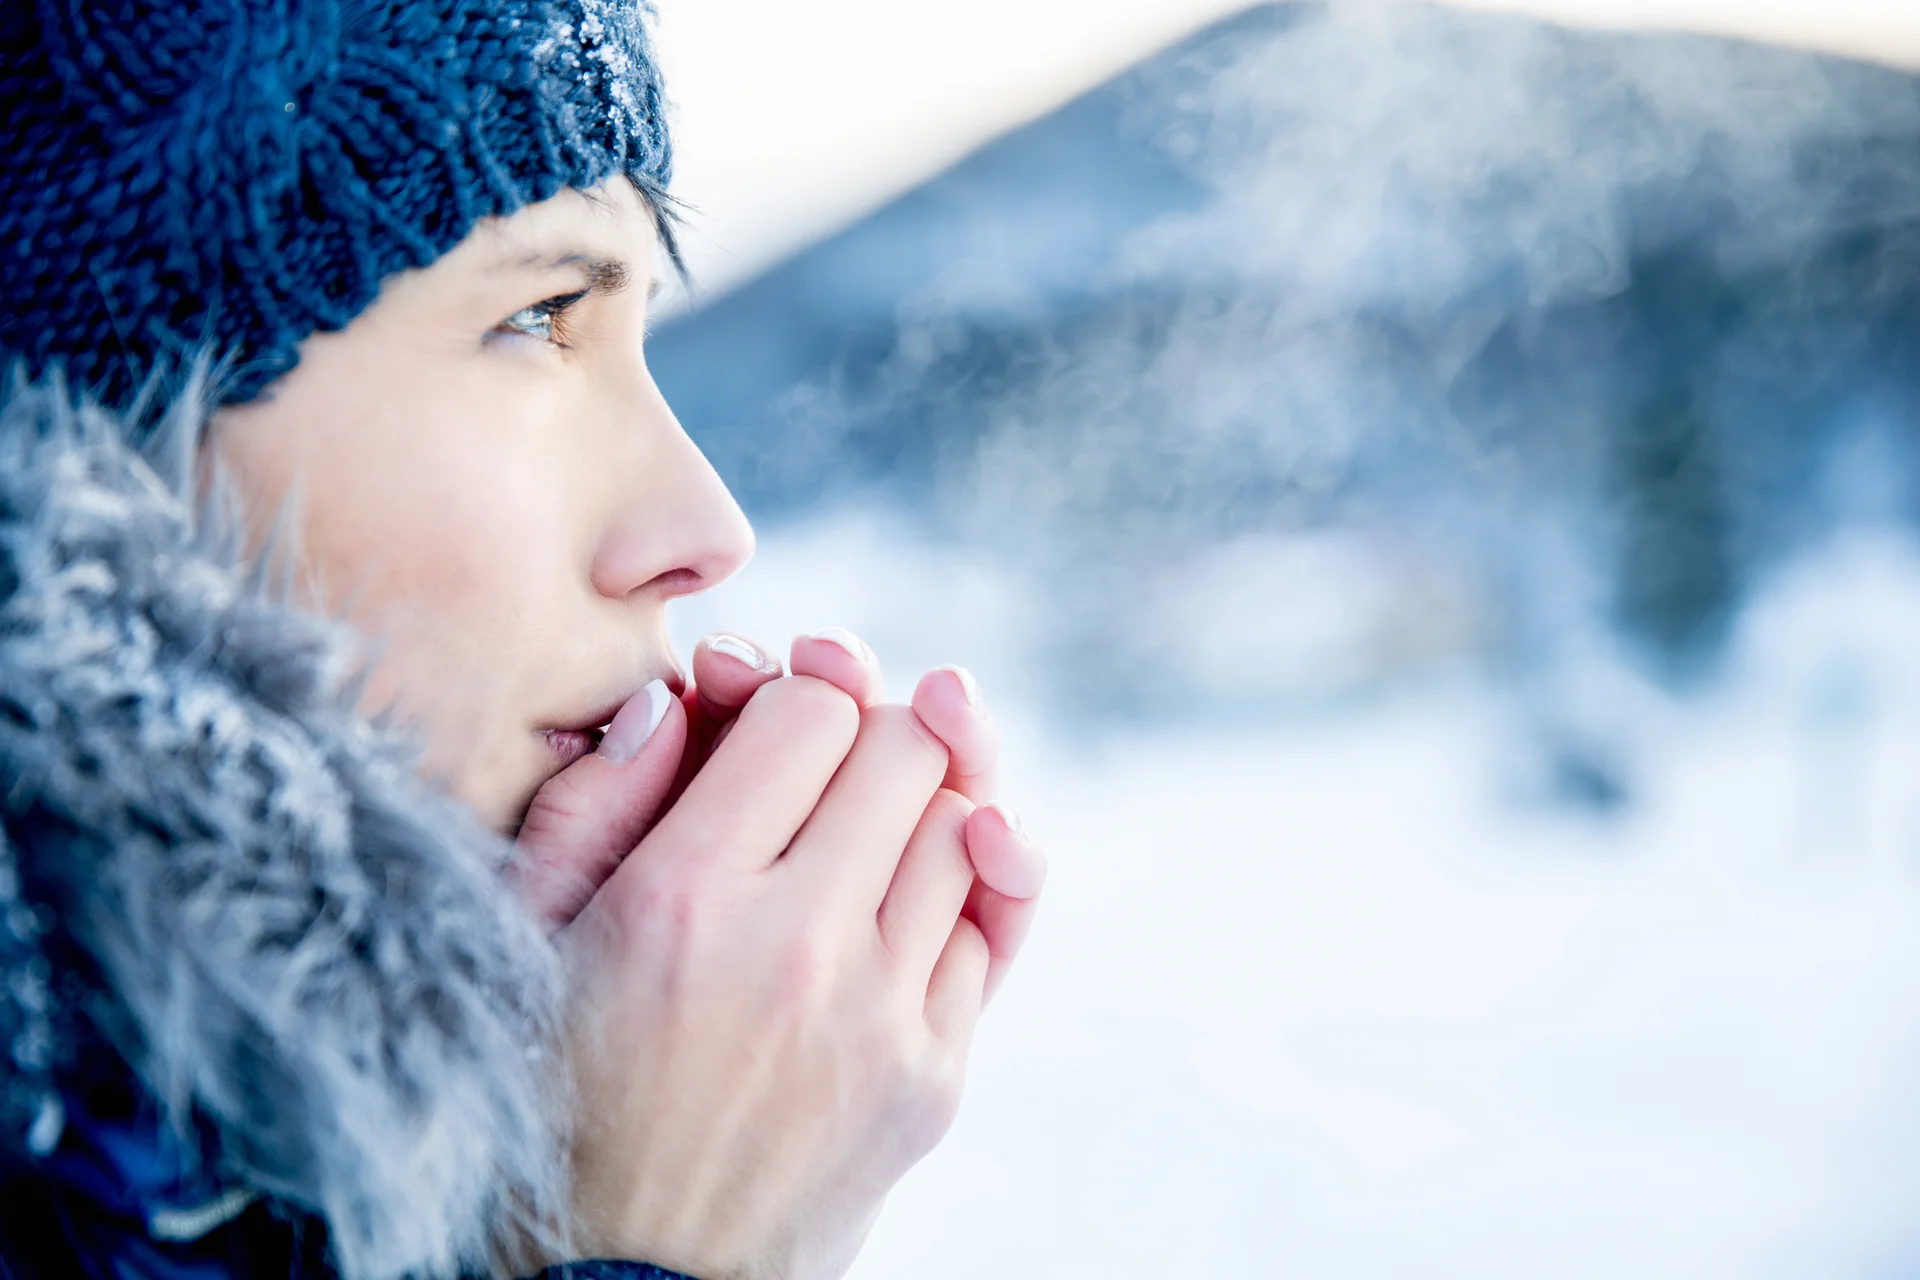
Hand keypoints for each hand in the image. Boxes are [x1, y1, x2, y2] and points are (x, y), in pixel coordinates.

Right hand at [558, 670, 990, 1278]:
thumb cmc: (553, 1097)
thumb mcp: (524, 940)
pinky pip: (990, 927)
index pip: (813, 712)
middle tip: (830, 756)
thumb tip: (682, 696)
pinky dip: (962, 887)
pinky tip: (911, 890)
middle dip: (871, 728)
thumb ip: (592, 802)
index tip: (764, 725)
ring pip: (968, 826)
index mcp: (679, 902)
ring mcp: (881, 1022)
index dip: (794, 697)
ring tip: (869, 820)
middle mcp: (795, 952)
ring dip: (925, 800)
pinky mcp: (932, 1081)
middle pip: (911, 749)